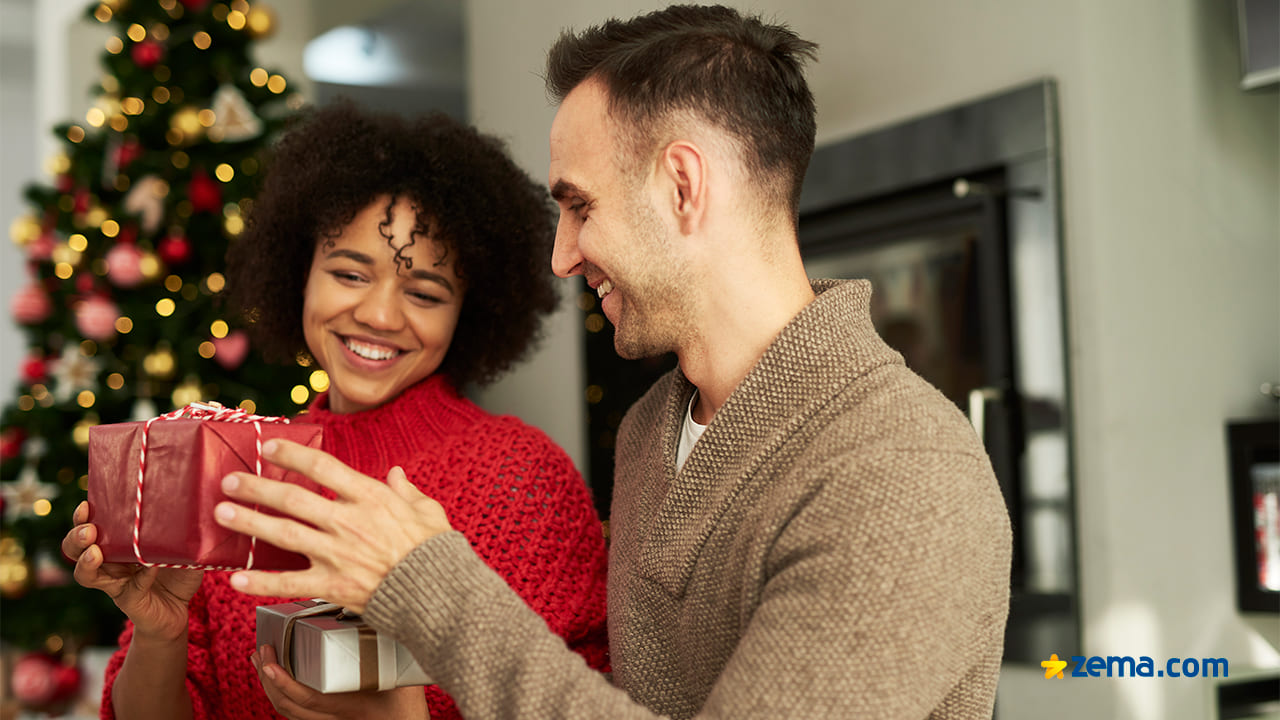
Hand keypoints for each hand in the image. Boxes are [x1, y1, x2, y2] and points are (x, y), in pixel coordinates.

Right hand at [61, 501, 203, 640]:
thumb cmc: (175, 572)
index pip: (89, 526)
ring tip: (95, 552)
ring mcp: (116, 582)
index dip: (83, 517)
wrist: (178, 610)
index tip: (87, 504)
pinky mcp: (130, 600)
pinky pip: (131, 588)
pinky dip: (142, 576)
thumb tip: (189, 502)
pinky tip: (151, 567)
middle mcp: (108, 562)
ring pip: (86, 574)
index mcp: (116, 543)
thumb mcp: (180, 544)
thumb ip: (180, 527)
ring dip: (86, 562)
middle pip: (75, 549)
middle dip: (76, 537)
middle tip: (89, 530)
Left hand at [213, 439, 451, 612]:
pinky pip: (289, 583)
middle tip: (230, 480)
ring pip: (283, 534)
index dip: (293, 454)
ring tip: (222, 513)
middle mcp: (348, 522)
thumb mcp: (428, 510)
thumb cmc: (436, 551)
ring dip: (249, 522)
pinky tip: (236, 578)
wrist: (439, 594)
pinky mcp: (332, 585)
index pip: (323, 468)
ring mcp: (337, 554)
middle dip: (257, 487)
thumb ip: (407, 491)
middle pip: (292, 499)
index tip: (270, 446)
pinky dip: (261, 581)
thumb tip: (395, 475)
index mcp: (370, 498)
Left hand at [250, 643, 428, 719]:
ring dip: (270, 686)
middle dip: (268, 680)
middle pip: (288, 706)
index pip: (306, 698)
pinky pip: (297, 711)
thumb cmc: (406, 701)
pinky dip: (282, 693)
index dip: (284, 682)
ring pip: (289, 711)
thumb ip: (385, 643)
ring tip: (262, 662)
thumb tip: (365, 609)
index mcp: (346, 706)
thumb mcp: (399, 671)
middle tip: (261, 651)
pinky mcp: (329, 718)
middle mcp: (332, 717)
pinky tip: (280, 678)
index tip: (269, 662)